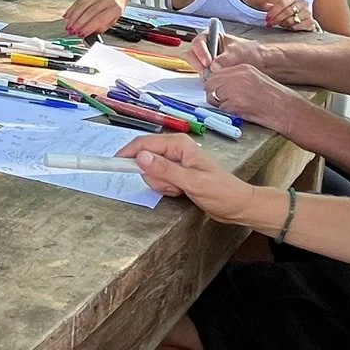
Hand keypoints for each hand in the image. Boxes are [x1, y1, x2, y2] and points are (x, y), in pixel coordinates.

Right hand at [63, 0, 129, 38]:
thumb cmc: (116, 4)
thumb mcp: (115, 17)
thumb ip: (104, 25)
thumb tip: (92, 32)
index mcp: (115, 8)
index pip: (100, 18)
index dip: (89, 27)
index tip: (82, 33)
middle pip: (89, 12)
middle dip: (79, 23)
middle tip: (72, 31)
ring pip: (82, 6)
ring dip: (74, 17)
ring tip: (68, 26)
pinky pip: (79, 0)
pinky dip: (72, 9)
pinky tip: (67, 16)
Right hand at [128, 133, 270, 225]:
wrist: (237, 205)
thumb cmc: (220, 192)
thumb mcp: (191, 182)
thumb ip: (165, 169)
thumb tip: (140, 157)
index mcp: (179, 144)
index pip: (144, 144)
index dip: (127, 154)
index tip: (113, 164)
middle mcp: (175, 149)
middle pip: (145, 159)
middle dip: (154, 176)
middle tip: (173, 186)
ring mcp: (175, 161)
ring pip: (151, 171)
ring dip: (162, 184)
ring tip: (180, 189)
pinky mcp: (176, 172)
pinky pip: (159, 179)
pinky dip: (166, 188)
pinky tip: (181, 191)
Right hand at [180, 29, 275, 73]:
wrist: (260, 64)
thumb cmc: (249, 52)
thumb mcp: (238, 53)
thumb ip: (225, 59)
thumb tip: (213, 67)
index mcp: (211, 37)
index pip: (198, 42)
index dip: (201, 52)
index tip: (208, 62)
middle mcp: (206, 49)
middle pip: (193, 55)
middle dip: (199, 64)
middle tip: (208, 73)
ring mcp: (207, 61)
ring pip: (197, 67)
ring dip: (203, 73)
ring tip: (215, 77)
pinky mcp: (210, 72)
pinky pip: (203, 76)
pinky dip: (208, 80)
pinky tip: (216, 81)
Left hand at [191, 54, 302, 132]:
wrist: (286, 109)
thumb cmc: (274, 97)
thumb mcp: (254, 79)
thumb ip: (236, 79)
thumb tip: (219, 85)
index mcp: (242, 68)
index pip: (216, 73)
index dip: (215, 84)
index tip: (217, 90)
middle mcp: (237, 77)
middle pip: (210, 84)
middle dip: (213, 94)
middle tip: (221, 101)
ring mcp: (235, 90)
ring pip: (213, 97)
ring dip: (220, 104)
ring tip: (235, 107)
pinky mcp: (235, 104)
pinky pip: (221, 109)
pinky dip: (227, 113)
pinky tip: (240, 112)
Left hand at [264, 0, 315, 32]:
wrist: (304, 19)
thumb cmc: (290, 12)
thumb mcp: (281, 8)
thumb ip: (273, 7)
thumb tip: (265, 5)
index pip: (282, 3)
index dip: (274, 11)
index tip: (267, 18)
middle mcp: (302, 3)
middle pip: (287, 11)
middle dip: (277, 18)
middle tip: (270, 24)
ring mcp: (308, 12)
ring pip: (293, 19)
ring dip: (285, 23)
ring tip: (281, 25)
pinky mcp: (311, 22)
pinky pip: (301, 25)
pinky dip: (294, 27)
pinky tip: (290, 28)